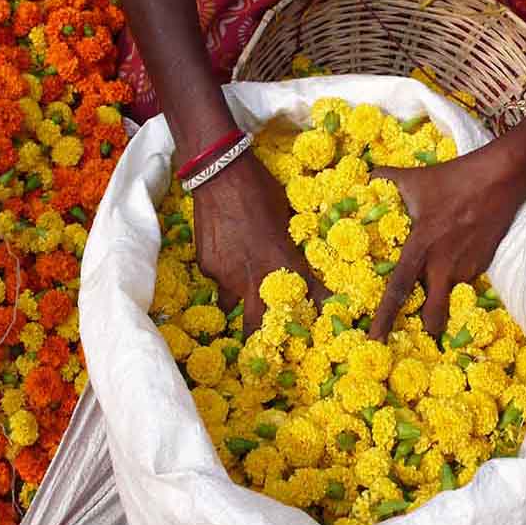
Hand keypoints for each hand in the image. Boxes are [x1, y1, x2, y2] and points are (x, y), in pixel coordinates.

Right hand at [191, 154, 326, 332]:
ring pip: (232, 304)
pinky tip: (226, 255)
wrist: (219, 173)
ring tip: (242, 298)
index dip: (315, 319)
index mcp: (284, 262)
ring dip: (240, 304)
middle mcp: (255, 277)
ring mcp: (227, 275)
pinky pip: (218, 279)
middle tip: (266, 351)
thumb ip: (290, 245)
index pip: (308, 299)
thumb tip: (297, 257)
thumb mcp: (287, 216)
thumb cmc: (261, 189)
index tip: (318, 334)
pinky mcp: (207, 266)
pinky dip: (224, 274)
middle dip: (262, 343)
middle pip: (258, 327)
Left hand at [369, 129, 525, 338]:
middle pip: (433, 313)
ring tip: (433, 297)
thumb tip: (362, 177)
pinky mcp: (483, 265)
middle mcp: (443, 265)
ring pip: (449, 298)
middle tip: (414, 332)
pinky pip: (463, 282)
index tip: (375, 340)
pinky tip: (451, 266)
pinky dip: (454, 281)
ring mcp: (466, 268)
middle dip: (425, 327)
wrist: (501, 177)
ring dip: (441, 301)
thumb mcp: (413, 179)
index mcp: (420, 247)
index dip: (385, 318)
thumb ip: (384, 181)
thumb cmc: (453, 178)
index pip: (398, 290)